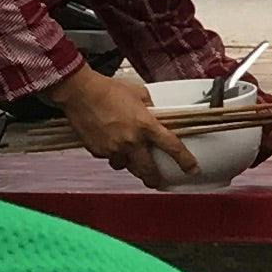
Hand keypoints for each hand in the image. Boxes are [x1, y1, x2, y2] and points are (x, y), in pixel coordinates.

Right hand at [51, 66, 195, 186]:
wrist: (79, 92)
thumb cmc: (109, 89)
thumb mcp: (139, 93)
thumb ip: (150, 106)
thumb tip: (154, 111)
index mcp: (146, 126)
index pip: (172, 147)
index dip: (185, 161)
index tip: (192, 170)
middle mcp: (132, 141)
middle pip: (148, 169)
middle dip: (154, 179)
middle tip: (156, 182)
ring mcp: (113, 148)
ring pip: (126, 166)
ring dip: (130, 165)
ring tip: (131, 161)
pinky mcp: (97, 150)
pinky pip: (108, 158)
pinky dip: (111, 155)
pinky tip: (110, 145)